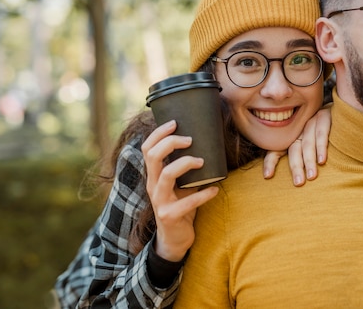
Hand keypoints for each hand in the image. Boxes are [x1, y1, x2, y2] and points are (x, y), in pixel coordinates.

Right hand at [142, 120, 218, 261]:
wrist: (174, 240)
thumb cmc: (180, 207)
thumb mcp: (180, 186)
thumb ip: (186, 170)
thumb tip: (207, 145)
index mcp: (153, 176)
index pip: (147, 149)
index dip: (158, 133)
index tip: (174, 122)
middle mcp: (153, 186)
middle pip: (153, 156)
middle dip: (171, 143)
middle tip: (190, 140)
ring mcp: (160, 201)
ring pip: (167, 175)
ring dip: (186, 163)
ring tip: (202, 161)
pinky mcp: (170, 216)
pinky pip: (187, 202)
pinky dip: (204, 194)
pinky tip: (215, 190)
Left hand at [262, 107, 330, 185]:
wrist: (344, 112)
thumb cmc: (330, 136)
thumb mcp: (314, 147)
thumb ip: (304, 159)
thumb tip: (293, 180)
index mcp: (293, 136)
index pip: (278, 149)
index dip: (271, 161)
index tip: (267, 176)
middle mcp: (300, 129)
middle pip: (294, 149)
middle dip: (295, 167)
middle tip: (298, 183)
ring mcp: (312, 121)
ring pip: (307, 143)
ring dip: (309, 161)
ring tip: (311, 176)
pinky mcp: (325, 116)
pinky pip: (322, 133)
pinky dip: (321, 147)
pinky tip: (322, 161)